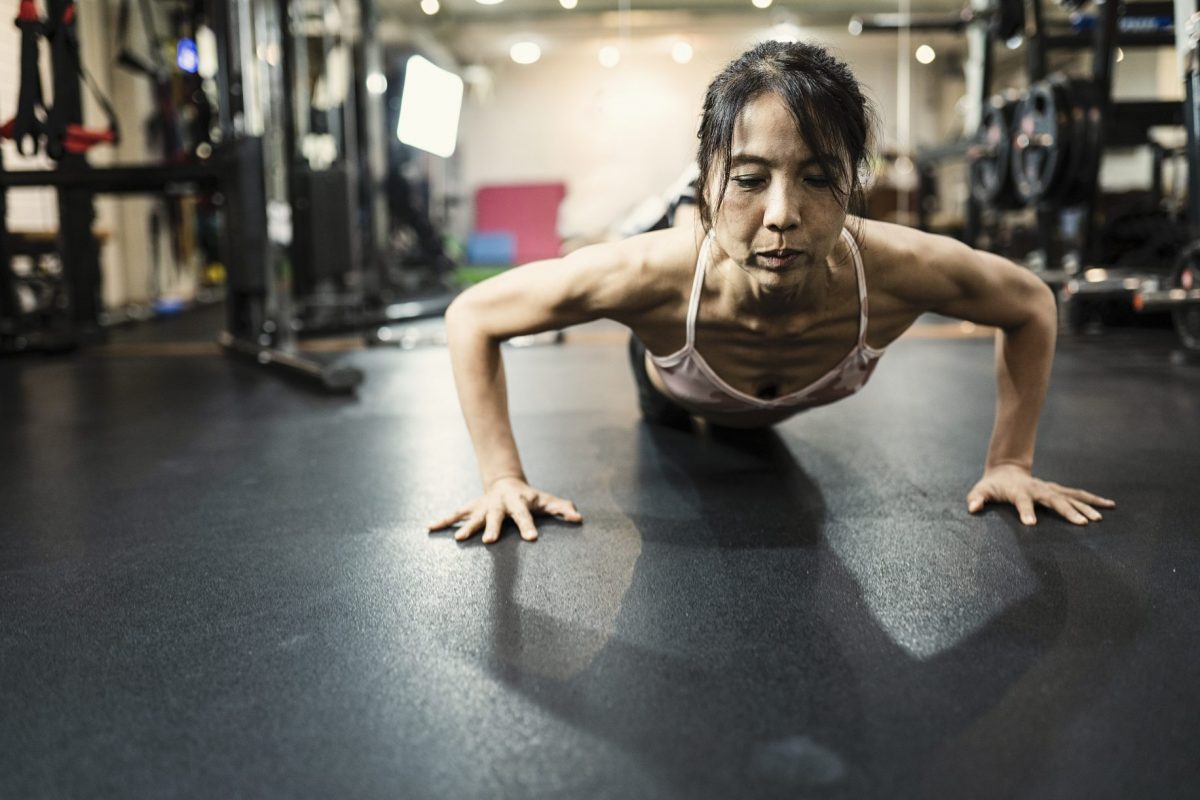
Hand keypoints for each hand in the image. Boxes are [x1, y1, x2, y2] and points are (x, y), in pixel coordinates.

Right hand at [427, 477, 582, 543]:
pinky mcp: (471, 508)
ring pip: (472, 516)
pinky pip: (455, 514)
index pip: (525, 515)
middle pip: (495, 516)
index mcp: (518, 503)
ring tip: (458, 539)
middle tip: (488, 541)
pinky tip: (430, 528)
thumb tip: (578, 517)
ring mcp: (483, 506)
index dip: (529, 526)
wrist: (506, 482)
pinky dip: (443, 520)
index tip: (532, 539)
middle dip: (491, 528)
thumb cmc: (530, 497)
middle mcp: (498, 504)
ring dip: (465, 527)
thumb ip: (562, 508)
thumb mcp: (546, 500)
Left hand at [967, 463, 1115, 526]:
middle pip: (1054, 500)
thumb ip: (976, 498)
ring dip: (1086, 506)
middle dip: (1068, 511)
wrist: (1006, 470)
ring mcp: (1050, 489)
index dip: (1026, 511)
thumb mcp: (980, 491)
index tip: (1031, 524)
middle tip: (1082, 524)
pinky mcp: (1058, 490)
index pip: (1022, 501)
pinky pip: (1078, 495)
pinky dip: (1093, 500)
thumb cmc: (992, 486)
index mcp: (1019, 491)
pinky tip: (1109, 505)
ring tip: (1100, 518)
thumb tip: (972, 507)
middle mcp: (1038, 489)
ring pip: (1070, 497)